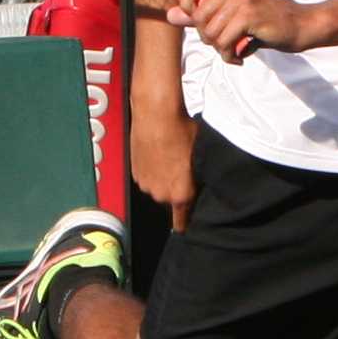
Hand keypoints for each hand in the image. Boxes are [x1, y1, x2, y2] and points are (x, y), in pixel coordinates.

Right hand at [131, 98, 198, 223]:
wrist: (156, 113)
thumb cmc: (182, 131)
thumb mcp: (202, 155)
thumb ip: (201, 177)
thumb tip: (202, 181)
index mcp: (180, 194)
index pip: (182, 222)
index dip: (187, 222)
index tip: (188, 224)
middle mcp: (160, 193)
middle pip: (172, 200)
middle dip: (178, 189)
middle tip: (185, 169)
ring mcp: (145, 183)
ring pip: (158, 187)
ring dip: (164, 178)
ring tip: (171, 157)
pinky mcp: (135, 171)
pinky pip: (147, 177)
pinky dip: (153, 169)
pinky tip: (159, 152)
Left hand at [170, 0, 312, 61]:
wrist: (303, 24)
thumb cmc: (269, 20)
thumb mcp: (235, 13)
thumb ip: (203, 14)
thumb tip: (170, 15)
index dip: (185, 5)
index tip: (199, 21)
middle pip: (198, 17)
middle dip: (208, 38)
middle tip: (225, 44)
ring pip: (210, 33)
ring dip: (221, 50)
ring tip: (234, 51)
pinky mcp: (249, 16)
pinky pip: (224, 42)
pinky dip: (230, 56)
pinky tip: (242, 55)